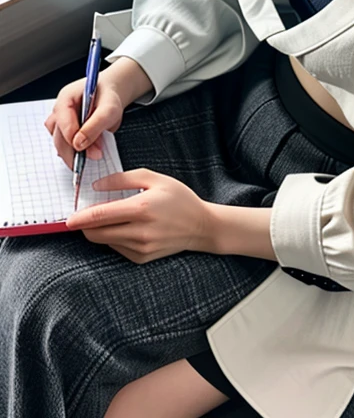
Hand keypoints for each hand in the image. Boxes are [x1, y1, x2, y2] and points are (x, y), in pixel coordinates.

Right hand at [44, 70, 126, 168]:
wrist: (108, 95)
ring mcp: (60, 122)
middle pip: (59, 137)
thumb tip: (78, 144)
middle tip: (95, 156)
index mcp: (66, 99)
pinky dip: (76, 152)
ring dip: (75, 152)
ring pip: (60, 143)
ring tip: (95, 152)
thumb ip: (94, 125)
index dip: (75, 139)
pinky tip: (88, 151)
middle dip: (76, 151)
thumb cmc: (108, 98)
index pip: (63, 123)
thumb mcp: (109, 109)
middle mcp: (59, 111)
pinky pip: (65, 146)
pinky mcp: (64, 132)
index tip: (92, 151)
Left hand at [65, 168, 215, 263]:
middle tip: (83, 216)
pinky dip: (113, 238)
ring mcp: (141, 248)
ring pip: (106, 242)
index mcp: (142, 208)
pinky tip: (125, 227)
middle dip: (85, 226)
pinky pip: (117, 248)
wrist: (201, 226)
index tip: (68, 218)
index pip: (101, 216)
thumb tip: (97, 186)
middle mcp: (140, 232)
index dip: (81, 218)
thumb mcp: (154, 178)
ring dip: (99, 231)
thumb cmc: (178, 198)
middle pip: (98, 233)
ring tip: (108, 218)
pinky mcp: (142, 258)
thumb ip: (122, 179)